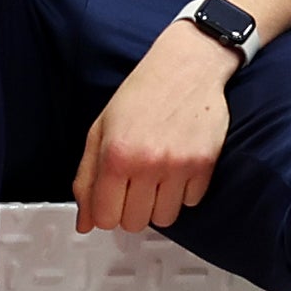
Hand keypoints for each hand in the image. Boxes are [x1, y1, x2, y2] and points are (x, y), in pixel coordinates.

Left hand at [75, 19, 236, 233]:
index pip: (106, 218)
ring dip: (158, 205)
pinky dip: (183, 192)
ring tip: (157, 178)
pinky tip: (177, 168)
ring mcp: (179, 166)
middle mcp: (147, 163)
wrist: (186, 67)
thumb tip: (85, 223)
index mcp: (116, 155)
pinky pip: (191, 203)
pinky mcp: (205, 165)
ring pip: (165, 219)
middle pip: (135, 223)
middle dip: (131, 210)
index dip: (106, 212)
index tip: (112, 199)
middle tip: (134, 185)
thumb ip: (86, 178)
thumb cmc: (141, 94)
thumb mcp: (100, 130)